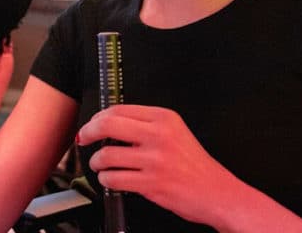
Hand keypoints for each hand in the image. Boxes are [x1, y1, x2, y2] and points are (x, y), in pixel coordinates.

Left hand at [77, 104, 244, 225]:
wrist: (217, 192)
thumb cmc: (195, 166)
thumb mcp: (175, 133)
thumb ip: (146, 126)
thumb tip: (109, 124)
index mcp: (164, 118)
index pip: (119, 110)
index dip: (97, 118)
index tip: (91, 125)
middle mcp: (159, 135)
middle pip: (107, 125)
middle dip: (88, 133)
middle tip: (84, 139)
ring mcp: (155, 160)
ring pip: (107, 155)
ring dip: (97, 163)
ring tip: (100, 166)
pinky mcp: (152, 183)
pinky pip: (114, 179)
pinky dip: (106, 180)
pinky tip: (111, 180)